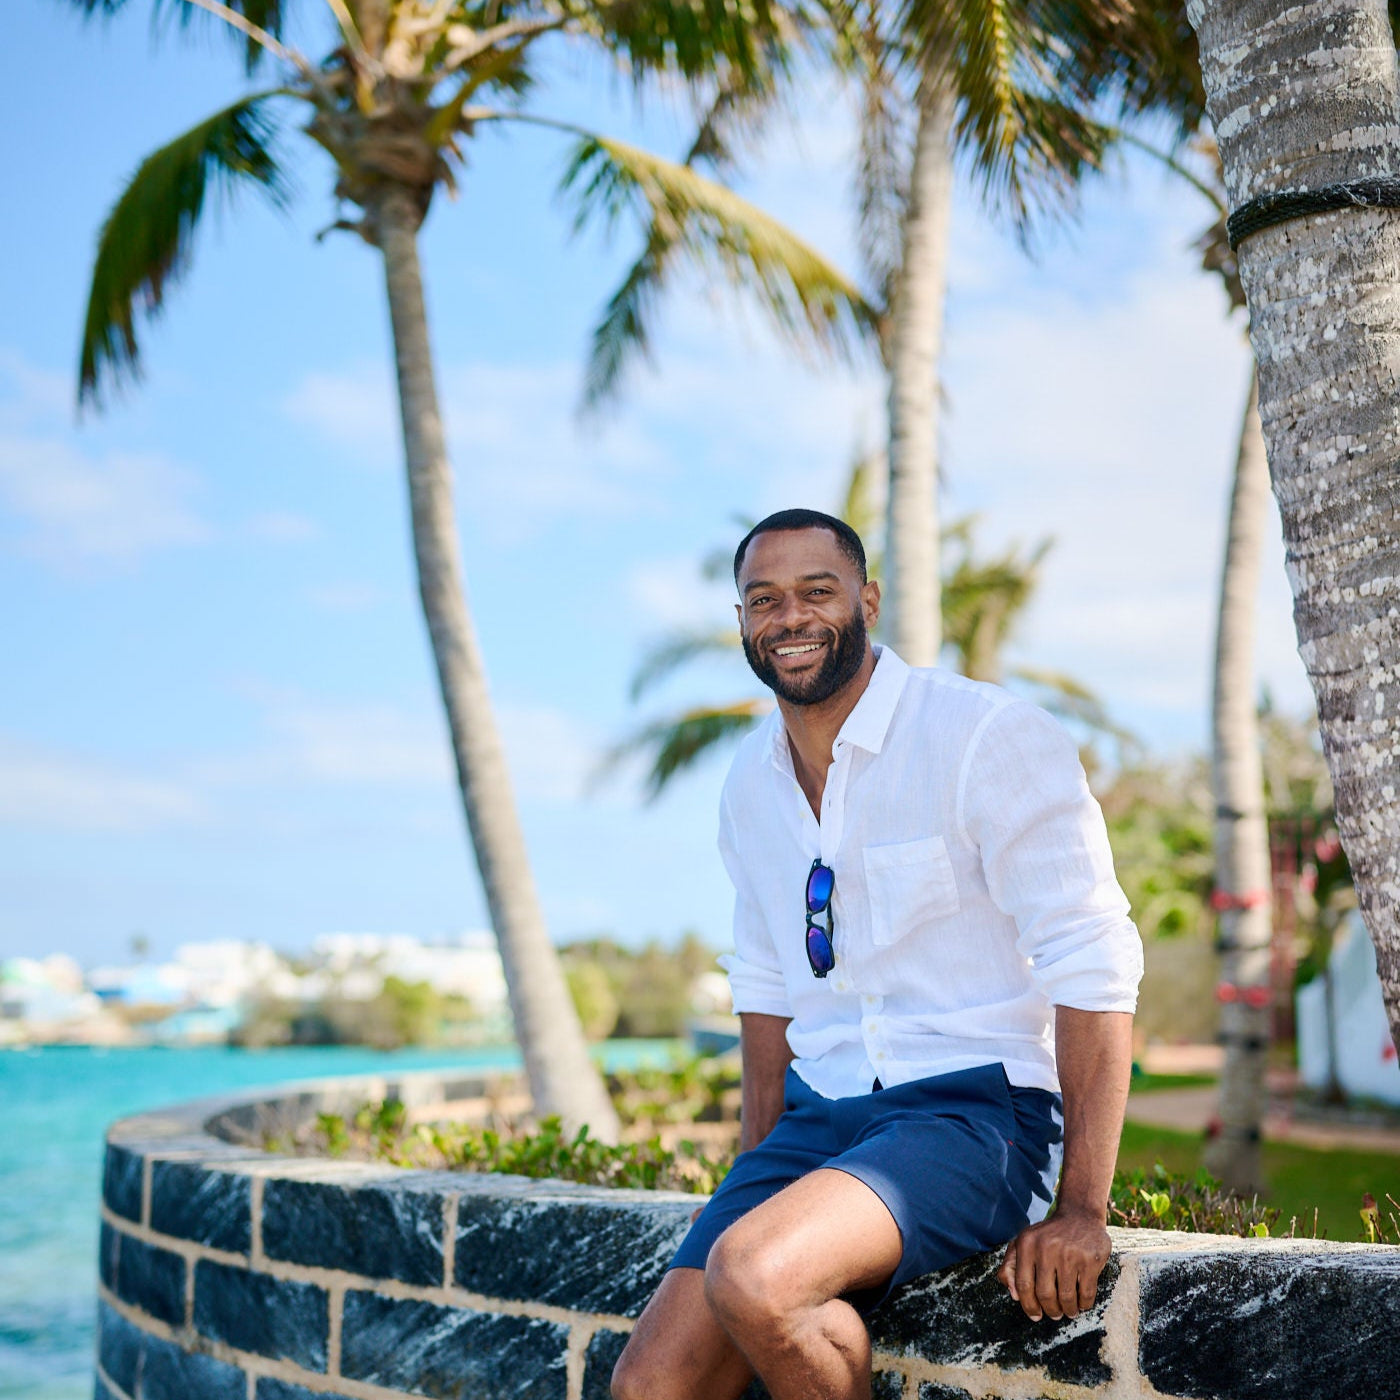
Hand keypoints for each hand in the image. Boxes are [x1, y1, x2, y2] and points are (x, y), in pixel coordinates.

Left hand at [996, 1207, 1110, 1321]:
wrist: (1079, 1216)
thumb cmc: (1047, 1236)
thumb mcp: (1023, 1243)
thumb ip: (1010, 1266)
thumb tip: (1013, 1295)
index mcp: (1026, 1243)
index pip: (1023, 1285)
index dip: (1028, 1305)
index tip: (1035, 1316)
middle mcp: (1046, 1247)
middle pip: (1045, 1294)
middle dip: (1050, 1311)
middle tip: (1055, 1314)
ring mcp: (1070, 1254)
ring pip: (1067, 1298)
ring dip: (1068, 1310)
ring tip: (1069, 1311)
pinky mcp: (1090, 1260)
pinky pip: (1086, 1294)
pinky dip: (1084, 1304)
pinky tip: (1082, 1303)